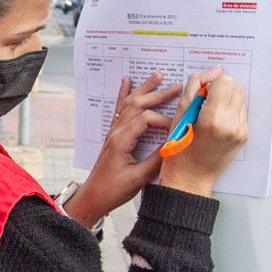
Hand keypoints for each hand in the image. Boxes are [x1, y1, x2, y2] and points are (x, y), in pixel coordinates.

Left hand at [63, 71, 187, 227]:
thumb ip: (156, 160)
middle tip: (176, 86)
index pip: (146, 119)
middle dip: (158, 94)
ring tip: (157, 75)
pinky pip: (119, 109)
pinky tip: (126, 81)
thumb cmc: (113, 190)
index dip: (163, 121)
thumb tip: (174, 144)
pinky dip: (124, 93)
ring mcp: (113, 131)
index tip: (176, 128)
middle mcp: (116, 131)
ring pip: (129, 103)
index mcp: (122, 140)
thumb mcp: (138, 178)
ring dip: (144, 88)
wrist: (94, 197)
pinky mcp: (113, 135)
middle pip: (138, 105)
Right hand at [159, 72, 248, 196]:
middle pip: (235, 87)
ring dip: (226, 99)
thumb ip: (195, 86)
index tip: (201, 93)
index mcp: (213, 118)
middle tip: (204, 103)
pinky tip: (216, 123)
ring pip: (240, 98)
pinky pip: (240, 112)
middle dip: (220, 89)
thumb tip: (213, 71)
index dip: (212, 82)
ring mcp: (240, 131)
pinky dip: (230, 111)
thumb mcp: (179, 114)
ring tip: (210, 114)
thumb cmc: (179, 150)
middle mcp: (231, 124)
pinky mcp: (244, 136)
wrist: (190, 178)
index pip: (224, 81)